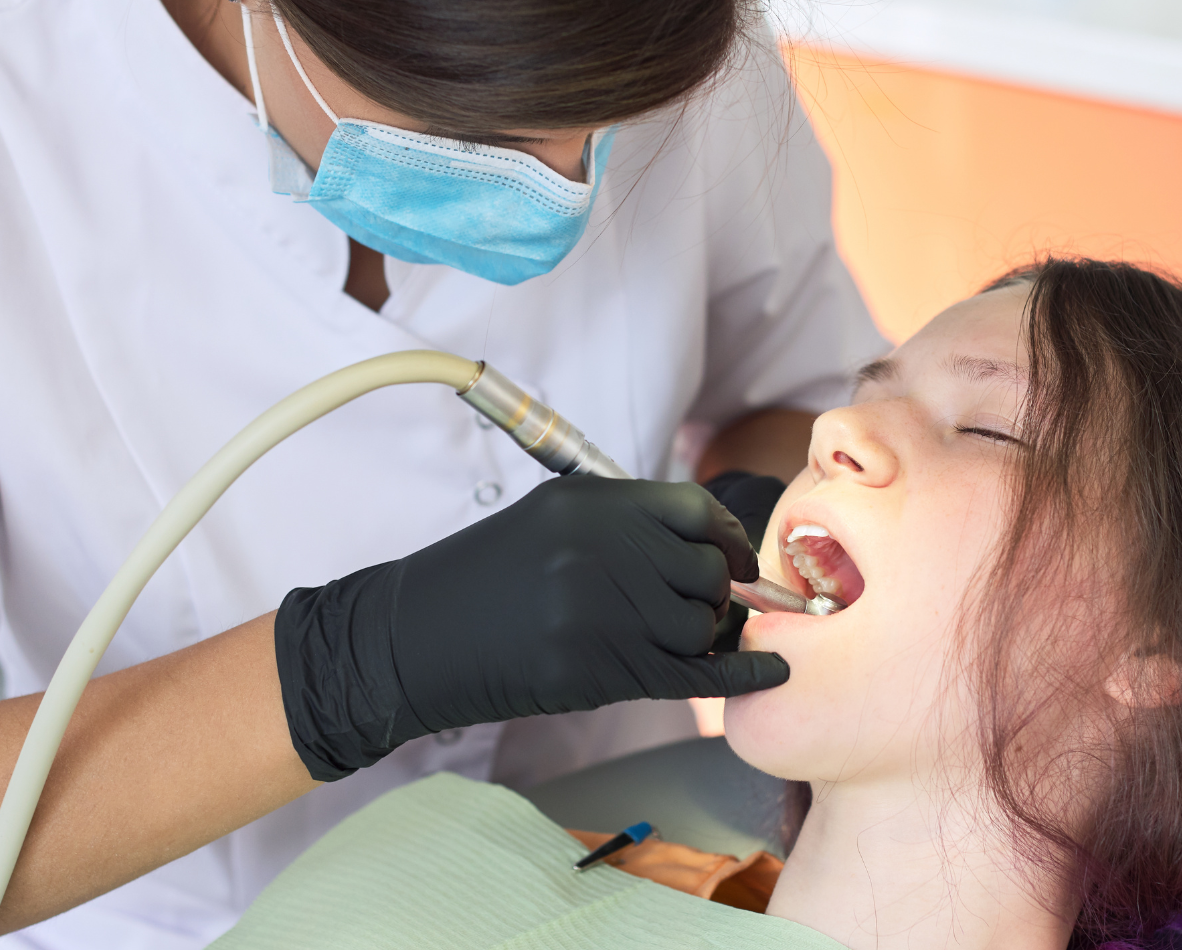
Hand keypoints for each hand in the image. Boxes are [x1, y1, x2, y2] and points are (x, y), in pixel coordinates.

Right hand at [274, 476, 790, 780]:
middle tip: (702, 610)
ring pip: (698, 627)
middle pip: (704, 571)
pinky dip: (739, 677)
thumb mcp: (547, 521)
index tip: (735, 559)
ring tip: (672, 641)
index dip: (727, 535)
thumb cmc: (482, 581)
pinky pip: (690, 675)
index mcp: (588, 504)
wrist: (411, 640)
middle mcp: (597, 550)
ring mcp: (593, 613)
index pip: (694, 509)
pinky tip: (770, 675)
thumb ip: (622, 524)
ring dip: (701, 638)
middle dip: (717, 594)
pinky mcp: (589, 671)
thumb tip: (708, 546)